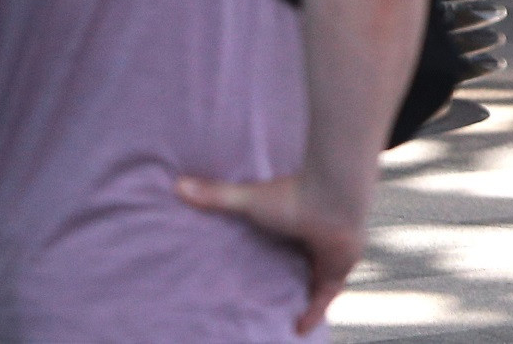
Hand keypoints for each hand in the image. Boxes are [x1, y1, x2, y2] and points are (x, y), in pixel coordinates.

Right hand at [177, 174, 362, 335]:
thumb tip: (178, 185)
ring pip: (312, 282)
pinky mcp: (335, 273)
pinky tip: (297, 330)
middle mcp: (312, 240)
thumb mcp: (249, 198)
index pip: (284, 240)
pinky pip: (323, 299)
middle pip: (298, 263)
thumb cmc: (294, 197)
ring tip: (277, 317)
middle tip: (263, 296)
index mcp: (295, 221)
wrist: (334, 202)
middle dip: (286, 277)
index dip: (273, 251)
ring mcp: (326, 257)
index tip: (255, 263)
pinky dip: (313, 314)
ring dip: (299, 296)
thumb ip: (216, 195)